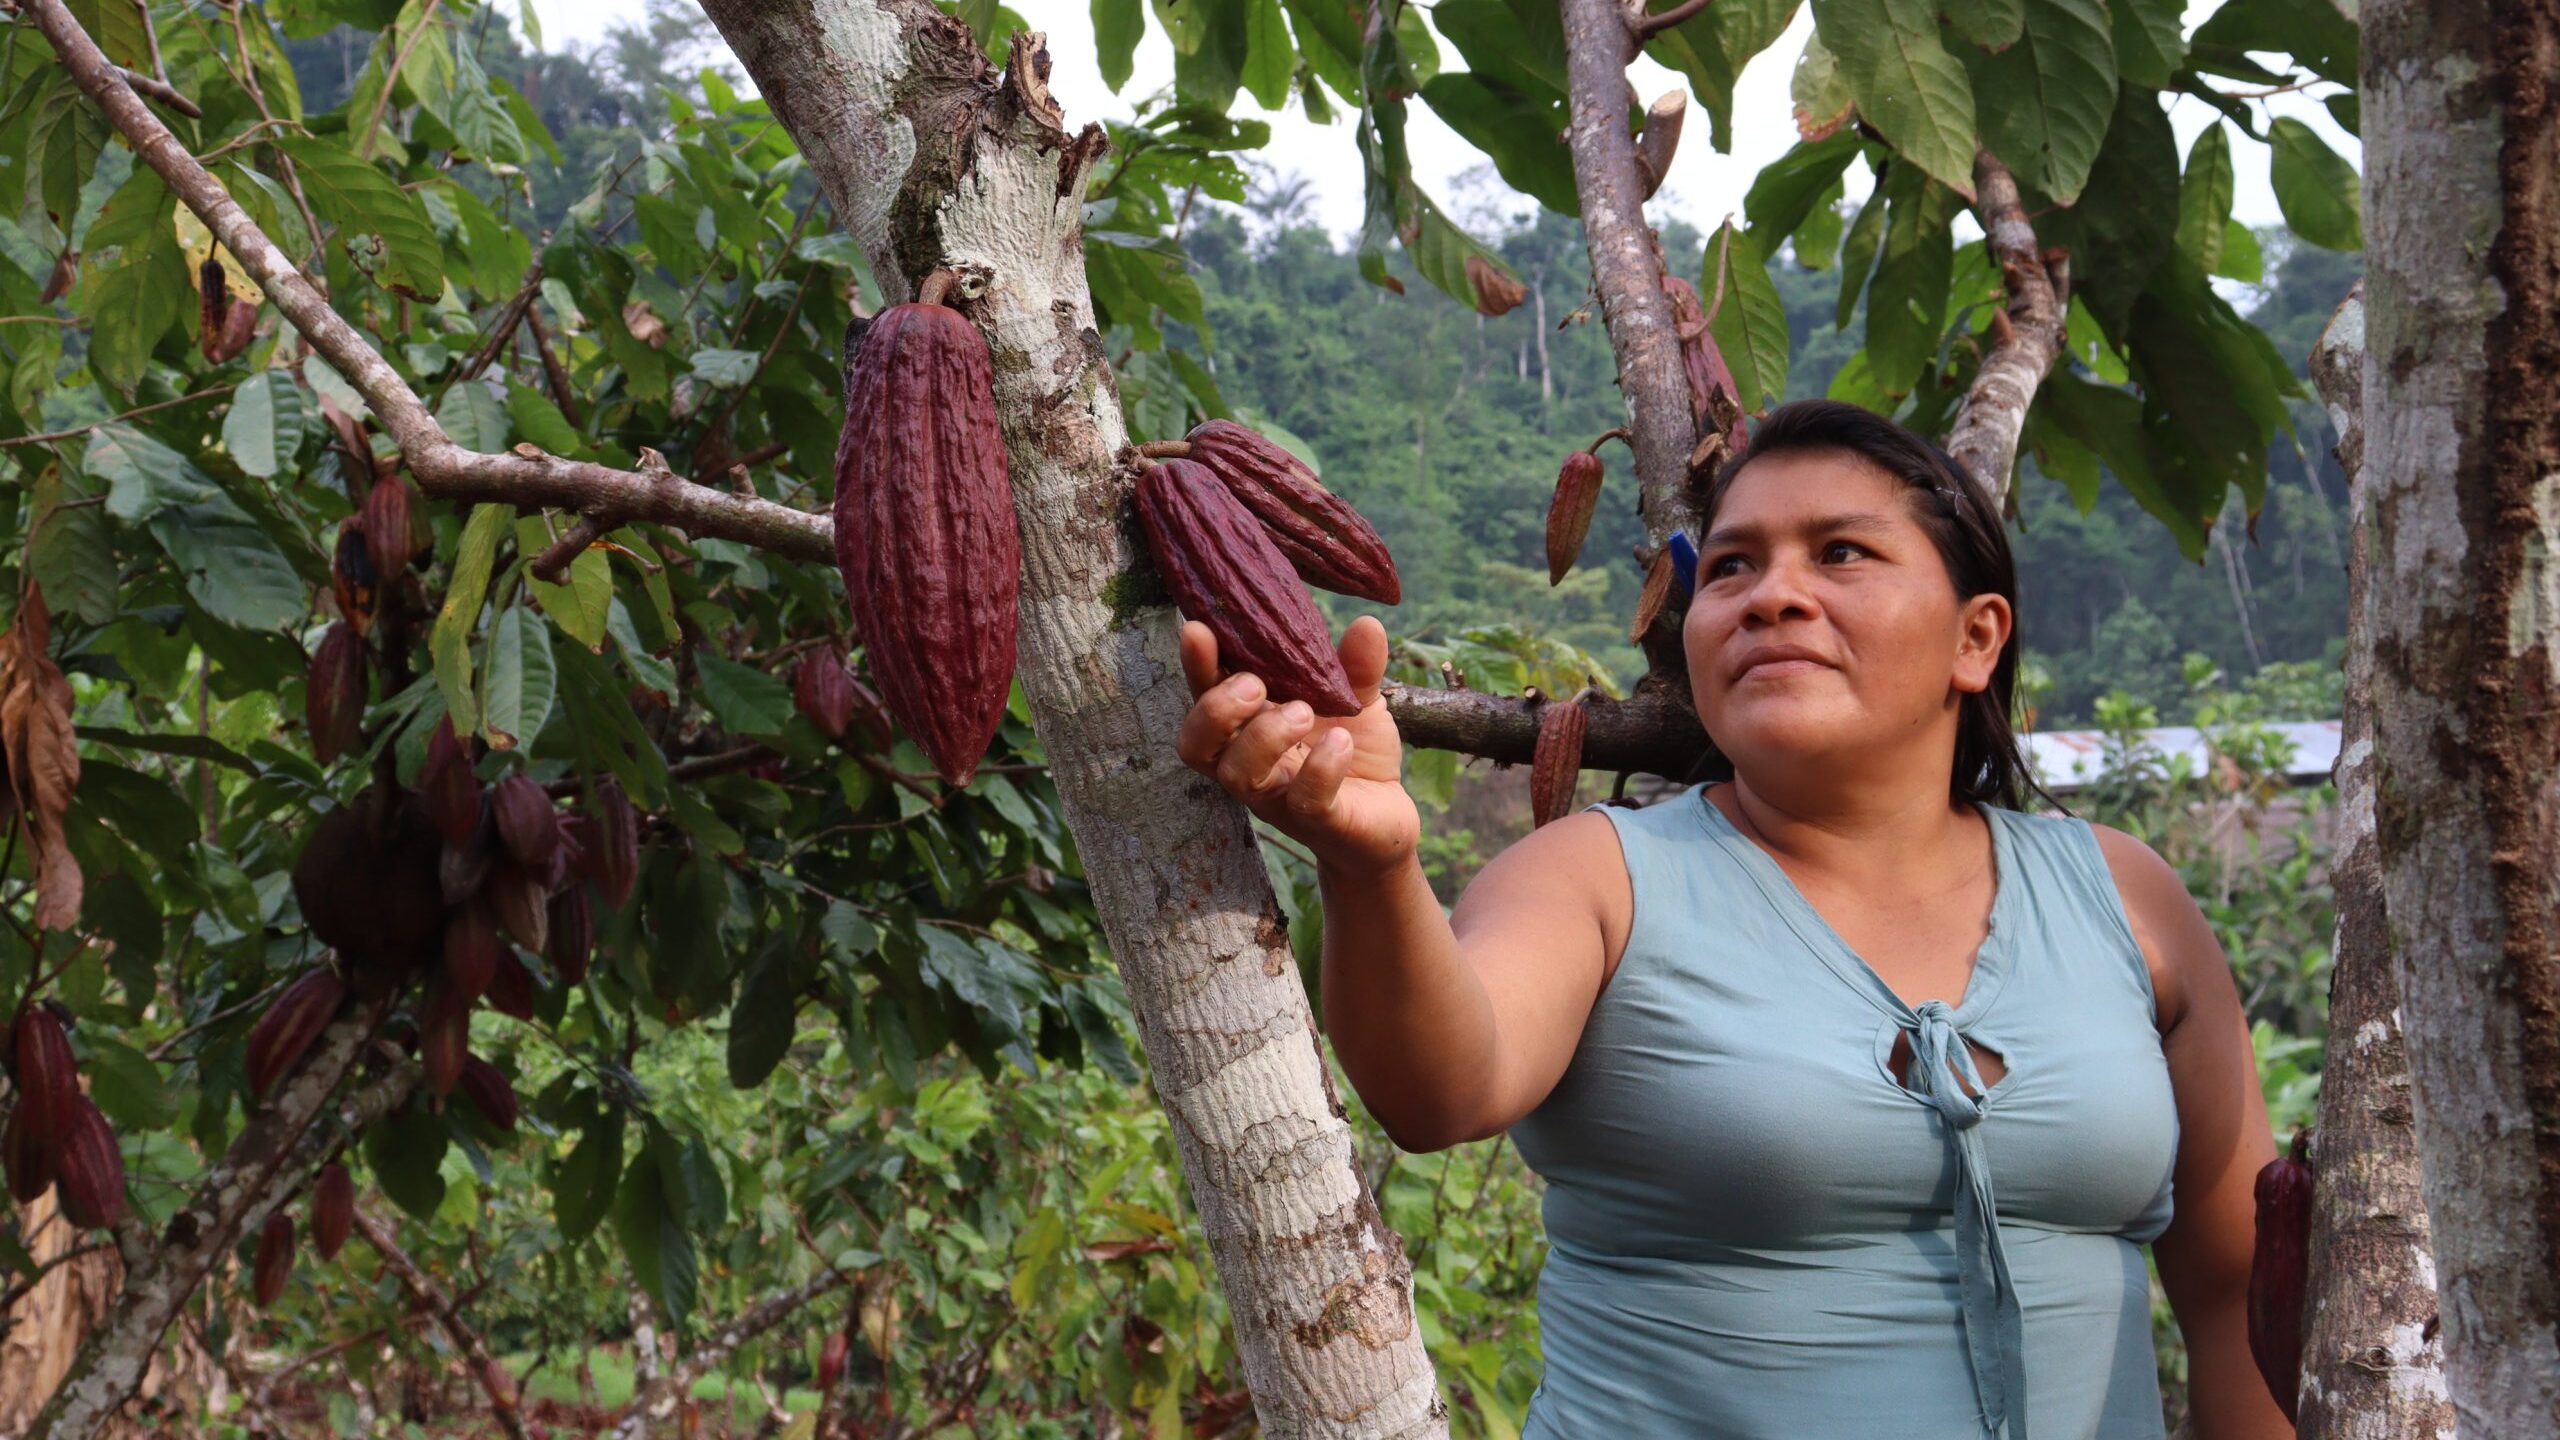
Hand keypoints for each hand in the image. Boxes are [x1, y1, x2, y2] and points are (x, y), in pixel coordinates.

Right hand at [1174, 616, 1418, 880]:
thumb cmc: (1351, 752)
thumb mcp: (1357, 699)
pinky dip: (1321, 767)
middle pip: (1196, 746)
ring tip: (1304, 711)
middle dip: (1216, 708)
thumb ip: (1356, 665)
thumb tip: (1367, 624)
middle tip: (1257, 685)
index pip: (1205, 696)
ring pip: (1239, 775)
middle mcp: (1250, 764)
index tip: (1199, 629)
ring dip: (1264, 736)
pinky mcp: (1317, 822)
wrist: (1387, 818)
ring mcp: (1279, 798)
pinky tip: (1341, 742)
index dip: (1196, 666)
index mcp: (1249, 726)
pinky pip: (1305, 800)